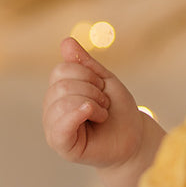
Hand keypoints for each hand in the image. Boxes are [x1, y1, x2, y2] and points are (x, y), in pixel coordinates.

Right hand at [42, 37, 145, 168]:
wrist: (134, 137)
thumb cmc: (118, 110)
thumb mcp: (103, 80)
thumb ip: (84, 63)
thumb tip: (66, 41)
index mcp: (59, 92)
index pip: (61, 70)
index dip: (87, 74)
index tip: (102, 88)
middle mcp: (51, 110)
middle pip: (61, 85)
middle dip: (92, 90)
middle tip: (104, 104)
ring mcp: (54, 128)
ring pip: (61, 102)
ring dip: (92, 103)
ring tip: (102, 114)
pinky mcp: (61, 145)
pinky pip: (59, 126)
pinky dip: (78, 113)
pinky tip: (92, 113)